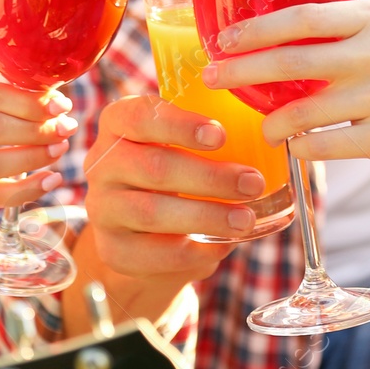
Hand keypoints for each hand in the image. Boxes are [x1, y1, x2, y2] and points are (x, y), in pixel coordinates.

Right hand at [82, 94, 267, 286]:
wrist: (144, 235)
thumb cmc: (175, 177)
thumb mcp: (183, 147)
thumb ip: (208, 136)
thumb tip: (267, 135)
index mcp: (118, 125)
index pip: (138, 116)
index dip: (179, 124)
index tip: (220, 135)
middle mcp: (102, 164)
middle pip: (152, 166)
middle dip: (210, 177)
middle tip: (252, 183)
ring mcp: (102, 208)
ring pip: (152, 211)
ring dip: (206, 216)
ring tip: (245, 219)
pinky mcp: (111, 249)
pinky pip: (153, 252)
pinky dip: (193, 251)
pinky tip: (221, 245)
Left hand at [204, 0, 369, 170]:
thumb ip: (350, 31)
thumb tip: (285, 37)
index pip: (301, 17)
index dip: (256, 29)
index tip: (222, 38)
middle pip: (291, 60)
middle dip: (242, 70)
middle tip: (212, 77)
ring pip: (302, 111)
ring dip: (272, 122)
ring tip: (264, 127)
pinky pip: (327, 145)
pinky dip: (304, 148)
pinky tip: (299, 148)